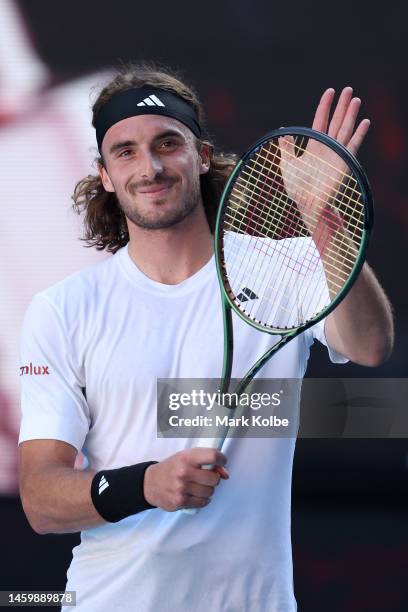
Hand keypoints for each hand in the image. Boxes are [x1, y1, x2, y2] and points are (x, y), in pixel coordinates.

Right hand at [143, 448, 228, 510]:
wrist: (151, 482)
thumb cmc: (172, 467)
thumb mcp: (187, 456)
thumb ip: (206, 460)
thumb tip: (225, 473)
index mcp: (187, 457)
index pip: (213, 456)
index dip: (221, 460)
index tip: (222, 462)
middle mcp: (184, 472)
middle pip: (214, 478)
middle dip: (214, 478)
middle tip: (206, 477)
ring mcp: (182, 488)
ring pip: (210, 491)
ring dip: (207, 489)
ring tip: (198, 485)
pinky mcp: (180, 501)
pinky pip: (203, 502)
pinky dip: (202, 499)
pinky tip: (195, 494)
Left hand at [278, 87, 369, 231]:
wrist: (308, 203)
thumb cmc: (297, 188)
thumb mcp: (288, 164)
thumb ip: (286, 148)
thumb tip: (281, 132)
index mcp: (314, 146)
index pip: (321, 121)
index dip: (325, 106)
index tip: (330, 92)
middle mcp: (327, 147)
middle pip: (336, 121)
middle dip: (342, 105)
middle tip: (348, 89)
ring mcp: (337, 154)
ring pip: (345, 129)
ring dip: (351, 114)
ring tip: (356, 99)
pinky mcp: (344, 162)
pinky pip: (353, 145)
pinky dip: (359, 134)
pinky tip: (364, 122)